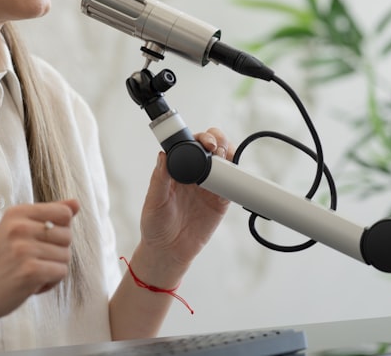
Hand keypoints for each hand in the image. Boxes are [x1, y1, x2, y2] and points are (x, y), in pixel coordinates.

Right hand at [0, 199, 78, 320]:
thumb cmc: (0, 260)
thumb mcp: (18, 229)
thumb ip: (49, 215)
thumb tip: (76, 203)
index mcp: (17, 212)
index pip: (64, 213)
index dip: (61, 230)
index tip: (42, 241)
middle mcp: (19, 227)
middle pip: (68, 236)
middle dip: (57, 252)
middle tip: (33, 260)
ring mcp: (23, 249)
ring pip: (66, 256)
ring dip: (53, 269)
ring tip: (30, 272)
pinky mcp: (29, 271)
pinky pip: (61, 272)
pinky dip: (51, 282)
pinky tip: (32, 284)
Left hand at [138, 128, 231, 279]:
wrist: (169, 251)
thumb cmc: (155, 225)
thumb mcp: (154, 202)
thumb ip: (160, 179)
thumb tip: (163, 155)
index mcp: (175, 168)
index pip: (189, 144)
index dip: (198, 137)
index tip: (203, 141)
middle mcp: (193, 173)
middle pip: (210, 147)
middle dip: (217, 140)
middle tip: (216, 148)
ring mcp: (209, 186)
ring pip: (224, 162)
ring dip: (228, 154)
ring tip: (226, 158)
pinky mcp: (220, 201)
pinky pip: (232, 185)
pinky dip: (236, 178)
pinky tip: (235, 176)